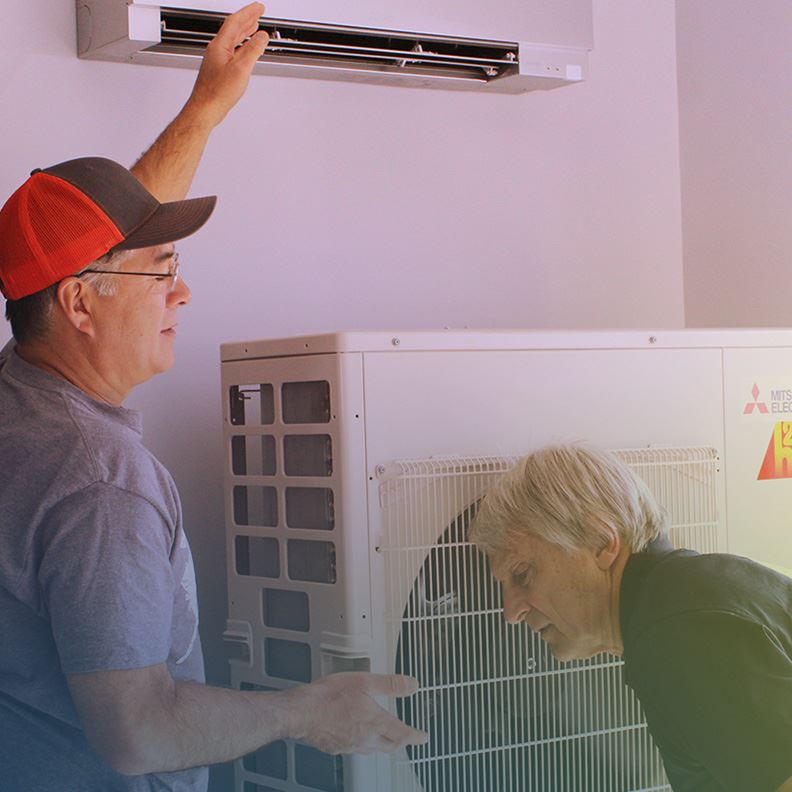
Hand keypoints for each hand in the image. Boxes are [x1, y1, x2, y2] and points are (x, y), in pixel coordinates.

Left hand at [185, 2, 269, 127]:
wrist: (205, 108)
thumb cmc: (217, 92)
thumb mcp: (241, 69)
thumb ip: (253, 50)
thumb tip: (261, 36)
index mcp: (220, 46)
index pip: (235, 21)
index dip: (248, 12)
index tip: (259, 7)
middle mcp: (216, 50)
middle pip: (233, 28)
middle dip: (247, 19)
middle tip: (258, 13)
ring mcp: (216, 60)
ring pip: (232, 40)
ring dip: (244, 32)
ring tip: (253, 27)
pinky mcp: (218, 70)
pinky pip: (232, 51)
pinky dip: (241, 46)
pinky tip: (245, 51)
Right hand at [292, 673, 428, 754]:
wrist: (301, 712)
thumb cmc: (329, 696)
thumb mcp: (364, 681)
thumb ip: (390, 685)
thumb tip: (412, 685)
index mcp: (375, 723)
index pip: (402, 734)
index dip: (416, 736)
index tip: (423, 737)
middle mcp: (365, 738)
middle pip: (390, 745)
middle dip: (401, 742)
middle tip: (407, 737)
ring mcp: (350, 745)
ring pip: (373, 749)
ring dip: (383, 743)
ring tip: (385, 736)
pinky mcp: (336, 747)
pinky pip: (356, 749)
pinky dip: (363, 743)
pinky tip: (358, 735)